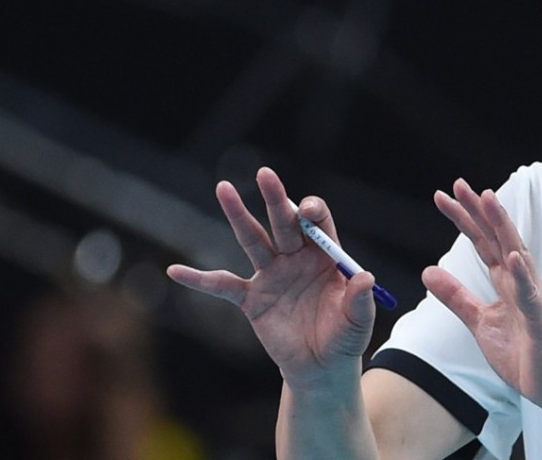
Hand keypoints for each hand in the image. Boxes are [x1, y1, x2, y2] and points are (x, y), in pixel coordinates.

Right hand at [167, 167, 376, 386]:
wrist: (321, 367)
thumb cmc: (345, 338)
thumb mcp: (359, 321)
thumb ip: (361, 299)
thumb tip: (366, 278)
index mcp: (325, 256)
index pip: (317, 222)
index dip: (311, 212)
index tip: (304, 213)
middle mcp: (296, 257)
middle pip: (283, 222)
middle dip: (275, 198)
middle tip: (265, 174)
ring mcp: (271, 275)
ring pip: (253, 239)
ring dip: (238, 215)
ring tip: (223, 188)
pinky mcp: (251, 299)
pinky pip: (222, 286)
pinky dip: (199, 280)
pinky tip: (176, 271)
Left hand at [424, 179, 541, 407]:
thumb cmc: (522, 351)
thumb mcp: (479, 320)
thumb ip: (456, 296)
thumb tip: (427, 271)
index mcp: (506, 280)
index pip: (481, 242)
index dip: (464, 219)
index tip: (443, 196)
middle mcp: (521, 280)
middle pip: (497, 237)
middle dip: (480, 210)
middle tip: (460, 184)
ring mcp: (533, 297)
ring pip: (516, 254)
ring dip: (503, 227)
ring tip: (489, 202)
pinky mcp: (541, 321)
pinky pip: (531, 295)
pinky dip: (523, 275)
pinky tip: (513, 258)